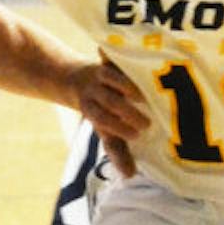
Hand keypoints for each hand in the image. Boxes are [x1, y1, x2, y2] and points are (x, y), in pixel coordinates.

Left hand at [76, 54, 146, 177]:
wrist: (76, 81)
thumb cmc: (101, 112)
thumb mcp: (106, 132)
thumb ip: (118, 151)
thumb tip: (130, 175)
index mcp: (94, 111)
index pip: (104, 121)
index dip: (118, 128)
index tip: (136, 135)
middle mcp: (95, 93)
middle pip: (109, 102)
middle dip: (126, 112)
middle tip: (148, 123)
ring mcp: (101, 75)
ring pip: (110, 78)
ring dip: (126, 86)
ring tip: (145, 97)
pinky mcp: (106, 60)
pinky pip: (108, 55)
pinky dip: (111, 53)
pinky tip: (125, 49)